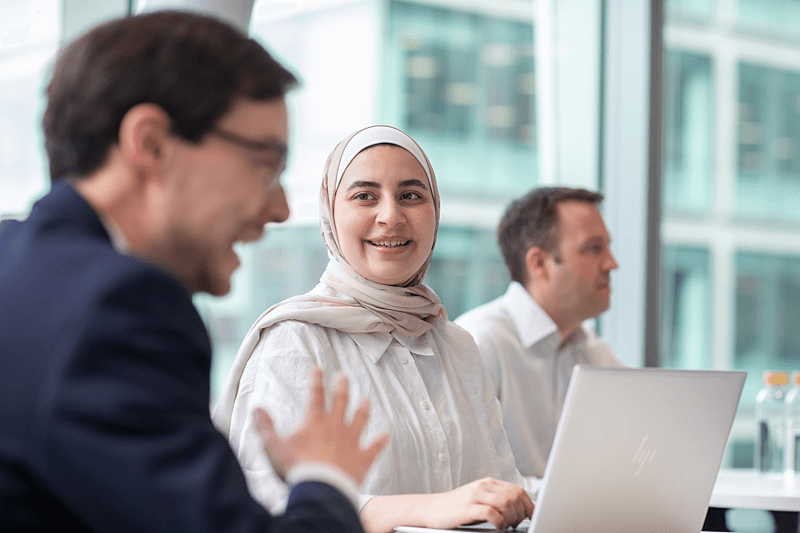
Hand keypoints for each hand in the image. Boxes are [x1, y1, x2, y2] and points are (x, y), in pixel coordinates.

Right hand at [253, 367, 388, 484]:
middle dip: (342, 387)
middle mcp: (336, 426)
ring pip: (360, 418)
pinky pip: (374, 446)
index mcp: (315, 422)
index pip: (315, 395)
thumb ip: (266, 427)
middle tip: (343, 376)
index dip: (316, 380)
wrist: (321, 489)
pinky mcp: (363, 457)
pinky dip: (380, 441)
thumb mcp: (275, 447)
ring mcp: (352, 441)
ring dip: (363, 408)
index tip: (318, 368)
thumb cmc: (298, 469)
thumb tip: (256, 409)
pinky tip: (385, 435)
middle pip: (341, 401)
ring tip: (365, 399)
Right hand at [425, 478, 533, 529]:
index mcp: (489, 483)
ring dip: (511, 518)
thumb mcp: (480, 499)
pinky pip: (491, 513)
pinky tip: (497, 527)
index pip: (518, 491)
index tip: (531, 517)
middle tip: (515, 524)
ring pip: (506, 504)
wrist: (431, 509)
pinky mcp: (467, 508)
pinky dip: (499, 522)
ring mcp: (474, 496)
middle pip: (515, 497)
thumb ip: (498, 500)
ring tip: (506, 526)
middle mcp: (483, 486)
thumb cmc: (458, 507)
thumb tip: (522, 509)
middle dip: (520, 514)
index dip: (529, 505)